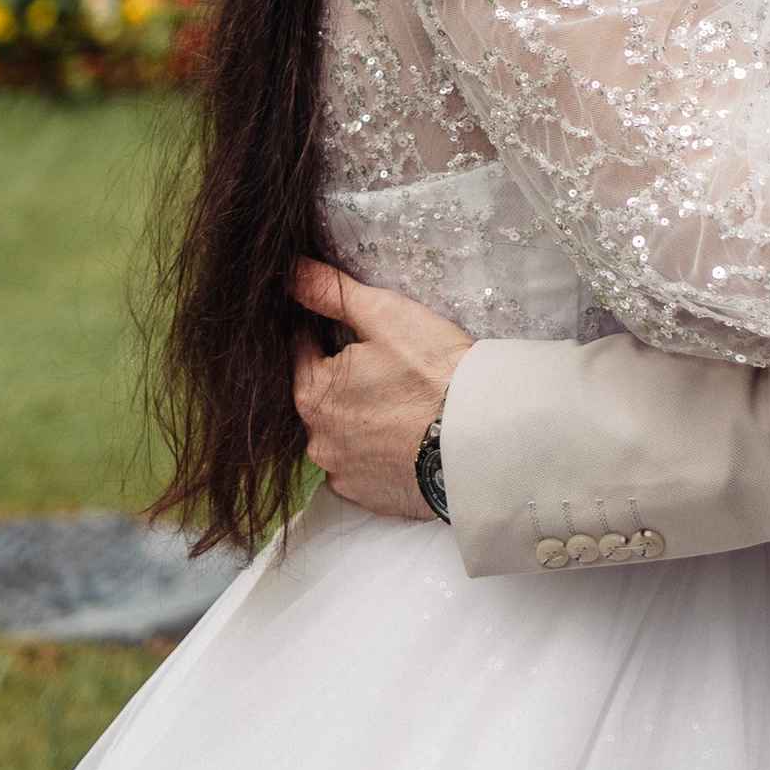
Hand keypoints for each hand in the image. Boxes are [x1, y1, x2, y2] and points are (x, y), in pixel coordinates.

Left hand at [291, 261, 472, 519]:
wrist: (481, 438)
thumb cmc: (433, 372)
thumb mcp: (383, 315)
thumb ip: (329, 292)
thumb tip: (289, 270)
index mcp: (313, 393)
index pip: (302, 348)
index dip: (327, 329)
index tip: (356, 326)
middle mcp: (317, 441)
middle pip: (321, 394)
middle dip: (343, 376)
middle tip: (386, 363)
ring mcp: (343, 474)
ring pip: (339, 433)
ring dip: (357, 418)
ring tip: (398, 401)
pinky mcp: (370, 498)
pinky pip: (360, 467)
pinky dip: (374, 452)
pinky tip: (402, 436)